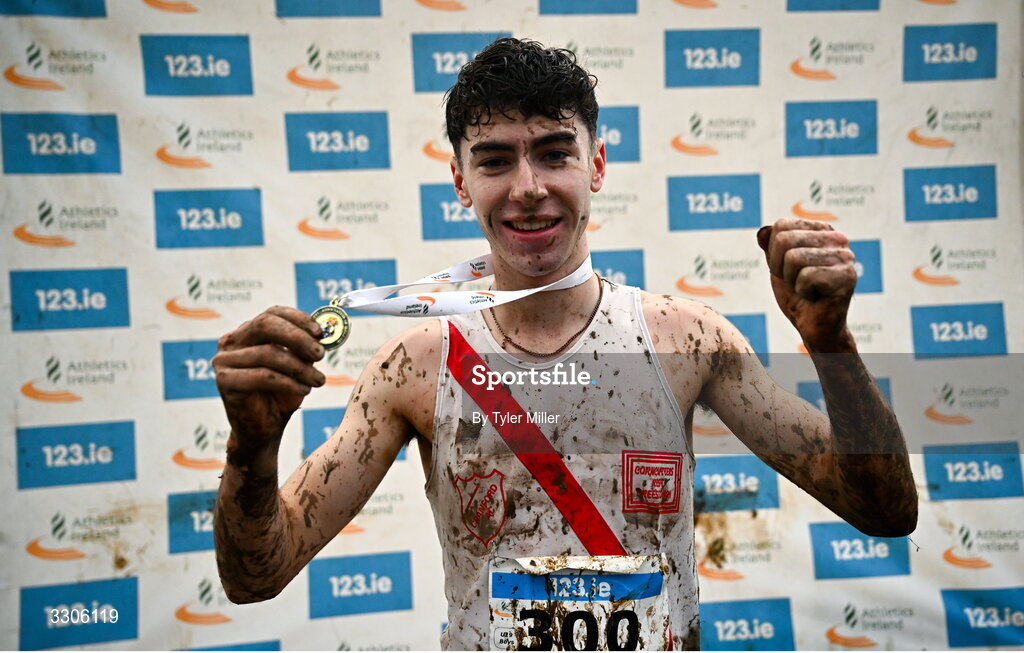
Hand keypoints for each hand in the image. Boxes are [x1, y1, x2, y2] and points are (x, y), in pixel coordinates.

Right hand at [212, 306, 325, 442]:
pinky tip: (304, 390)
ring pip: (268, 353)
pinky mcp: (224, 381)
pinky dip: (289, 382)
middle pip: (265, 324)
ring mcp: (223, 360)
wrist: (264, 430)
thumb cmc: (281, 395)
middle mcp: (231, 342)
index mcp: (247, 333)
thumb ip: (306, 347)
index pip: (272, 313)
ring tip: (318, 380)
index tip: (320, 332)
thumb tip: (326, 331)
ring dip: (300, 367)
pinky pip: (263, 375)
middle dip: (298, 337)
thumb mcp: (298, 365)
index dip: (298, 318)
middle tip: (320, 354)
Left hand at [757, 218, 856, 349]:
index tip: (787, 269)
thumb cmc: (798, 296)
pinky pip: (805, 277)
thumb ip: (771, 246)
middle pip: (785, 240)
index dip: (774, 253)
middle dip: (780, 267)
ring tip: (807, 289)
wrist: (814, 327)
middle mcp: (837, 239)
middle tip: (796, 282)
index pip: (782, 225)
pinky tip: (817, 297)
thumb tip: (763, 231)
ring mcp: (845, 257)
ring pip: (793, 258)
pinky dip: (803, 292)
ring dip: (792, 281)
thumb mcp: (778, 267)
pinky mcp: (847, 276)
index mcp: (821, 230)